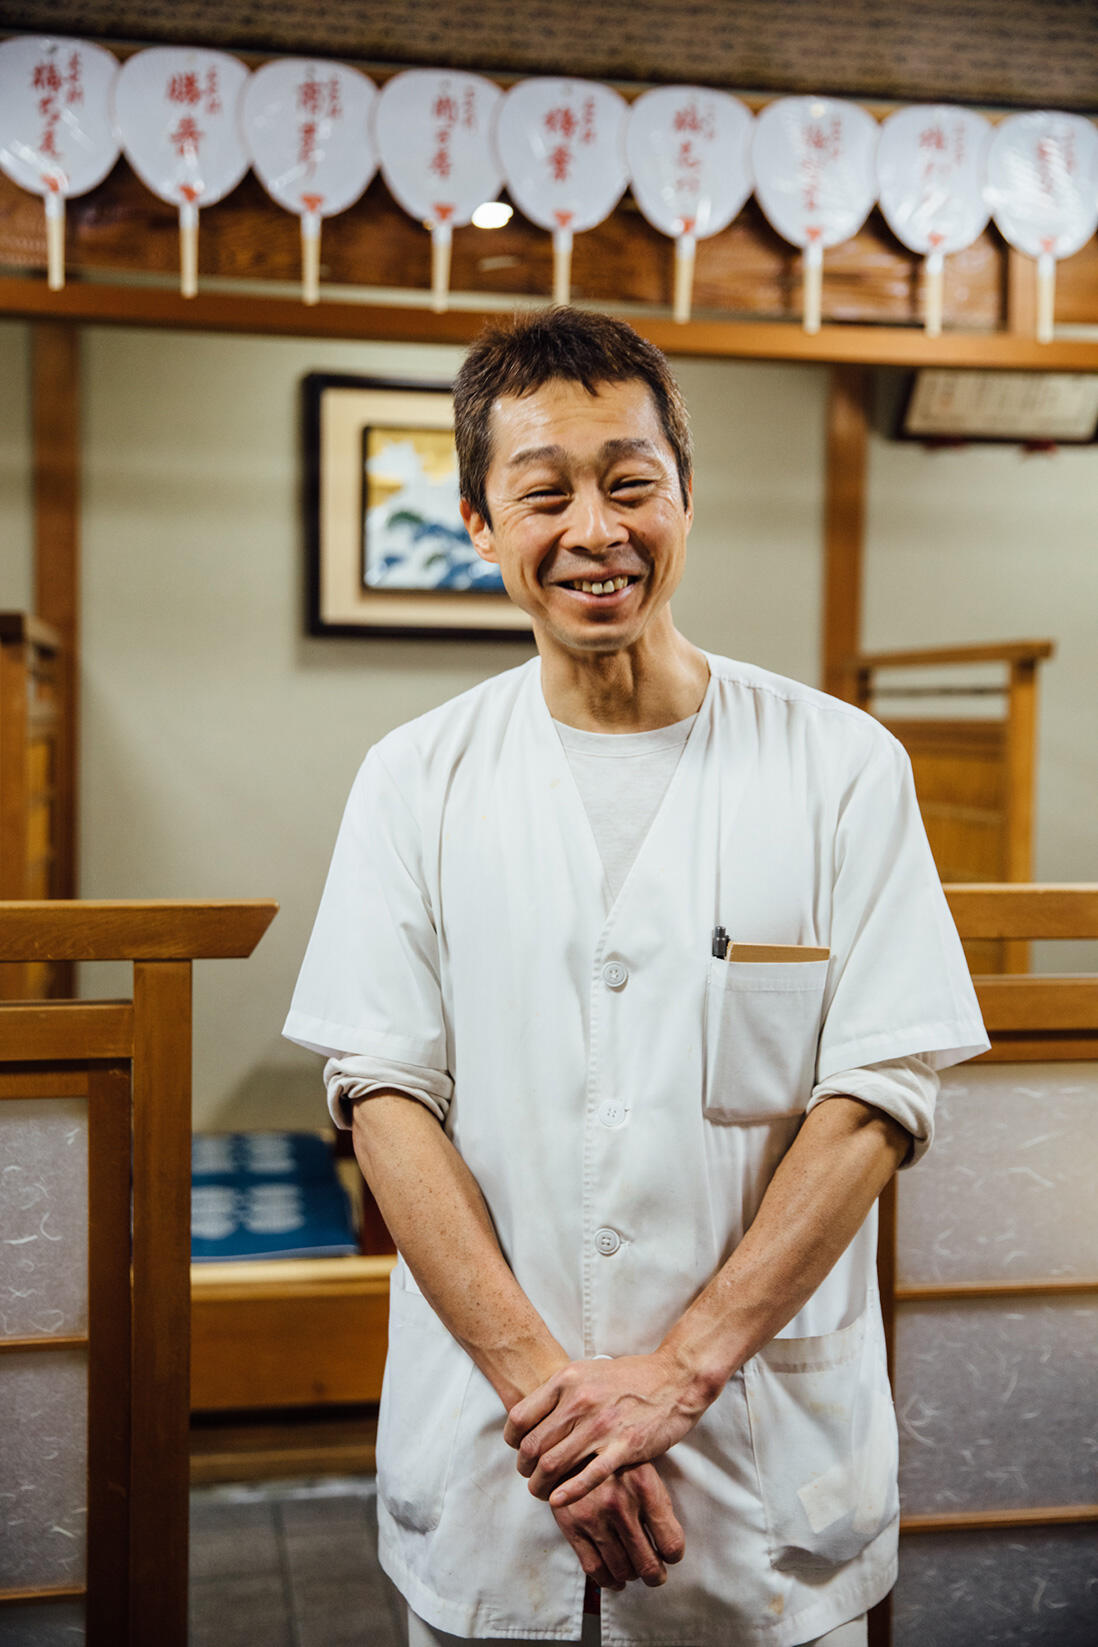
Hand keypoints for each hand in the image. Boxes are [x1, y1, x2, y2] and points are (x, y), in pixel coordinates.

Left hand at [505, 1351, 705, 1505]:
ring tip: (543, 1492)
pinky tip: (559, 1500)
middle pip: (532, 1446)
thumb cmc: (631, 1376)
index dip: (512, 1441)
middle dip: (525, 1469)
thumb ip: (562, 1392)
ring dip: (541, 1485)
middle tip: (530, 1477)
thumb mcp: (588, 1372)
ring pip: (553, 1464)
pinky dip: (569, 1492)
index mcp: (567, 1380)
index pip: (520, 1417)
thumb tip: (534, 1417)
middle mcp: (580, 1401)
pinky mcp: (624, 1446)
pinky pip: (588, 1476)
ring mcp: (602, 1425)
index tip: (518, 1450)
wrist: (675, 1377)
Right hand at [551, 1461, 684, 1590]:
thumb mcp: (645, 1471)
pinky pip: (593, 1568)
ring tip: (635, 1571)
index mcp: (644, 1487)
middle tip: (656, 1574)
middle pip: (647, 1563)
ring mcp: (593, 1516)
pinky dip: (608, 1581)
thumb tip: (669, 1547)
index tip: (670, 1555)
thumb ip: (658, 1506)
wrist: (574, 1448)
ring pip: (621, 1569)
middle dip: (656, 1575)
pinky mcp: (571, 1525)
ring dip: (632, 1576)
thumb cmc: (618, 1463)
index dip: (674, 1555)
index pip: (670, 1542)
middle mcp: (619, 1503)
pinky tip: (615, 1578)